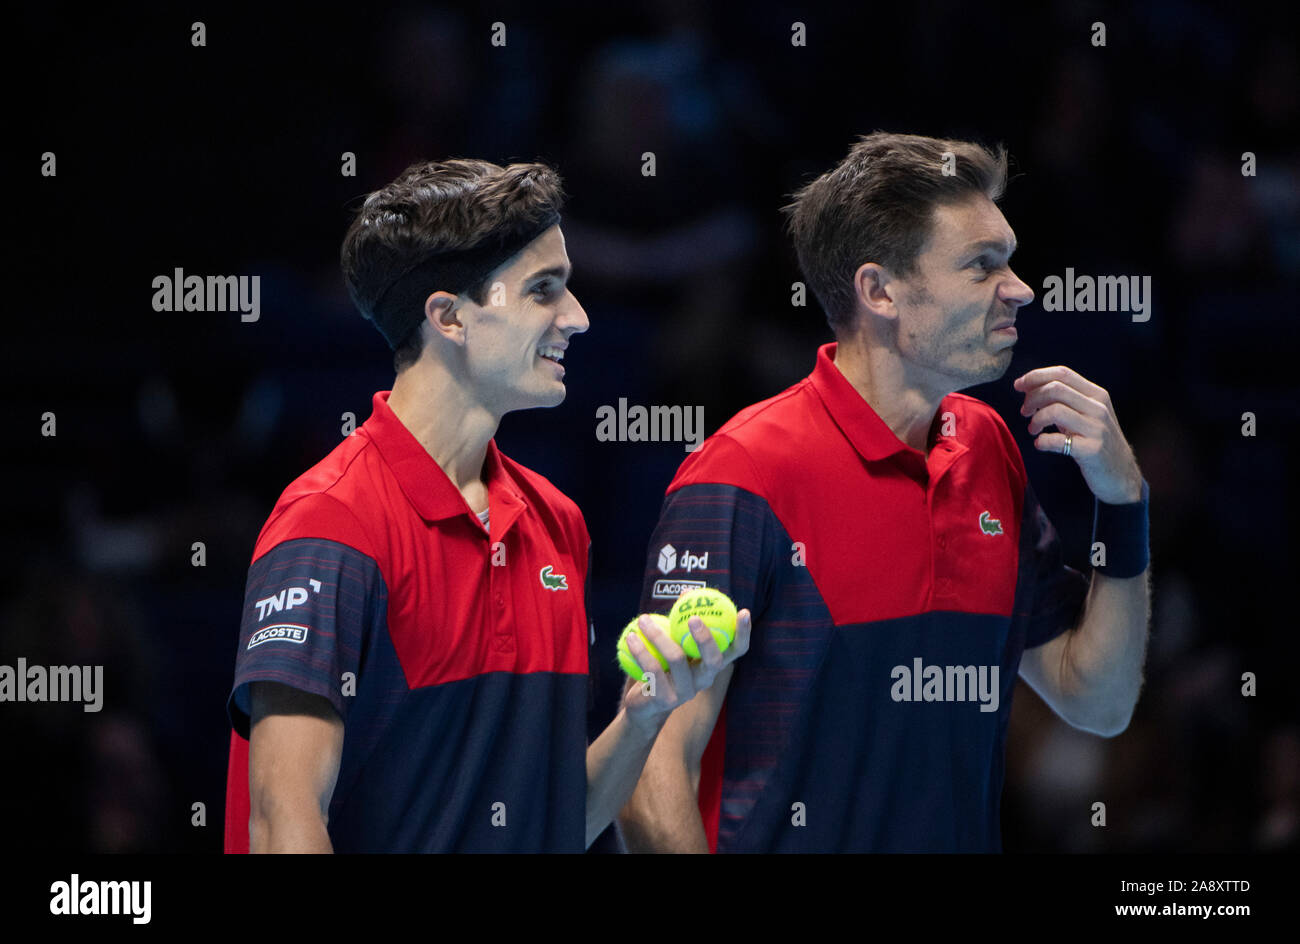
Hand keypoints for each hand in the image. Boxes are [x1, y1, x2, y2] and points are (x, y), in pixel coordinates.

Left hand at [621, 608, 751, 734]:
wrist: (643, 704)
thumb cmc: (662, 666)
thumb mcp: (674, 642)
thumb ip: (682, 620)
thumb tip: (688, 592)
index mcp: (711, 664)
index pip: (736, 651)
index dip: (744, 633)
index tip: (743, 611)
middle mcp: (704, 679)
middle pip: (714, 660)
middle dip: (706, 638)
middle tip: (693, 617)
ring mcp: (687, 692)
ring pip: (676, 659)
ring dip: (658, 635)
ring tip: (643, 619)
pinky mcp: (666, 700)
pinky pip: (653, 669)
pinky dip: (640, 650)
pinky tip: (631, 637)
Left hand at [1014, 365, 1142, 503]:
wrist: (1120, 474)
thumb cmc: (1095, 442)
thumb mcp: (1086, 415)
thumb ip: (1064, 400)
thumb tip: (1030, 387)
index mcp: (1097, 395)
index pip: (1062, 373)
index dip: (1036, 376)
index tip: (1019, 385)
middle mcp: (1098, 408)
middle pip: (1056, 388)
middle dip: (1032, 398)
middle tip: (1025, 412)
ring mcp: (1097, 429)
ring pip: (1055, 410)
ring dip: (1036, 420)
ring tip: (1033, 429)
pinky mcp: (1092, 450)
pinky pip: (1058, 440)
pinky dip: (1042, 441)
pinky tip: (1040, 444)